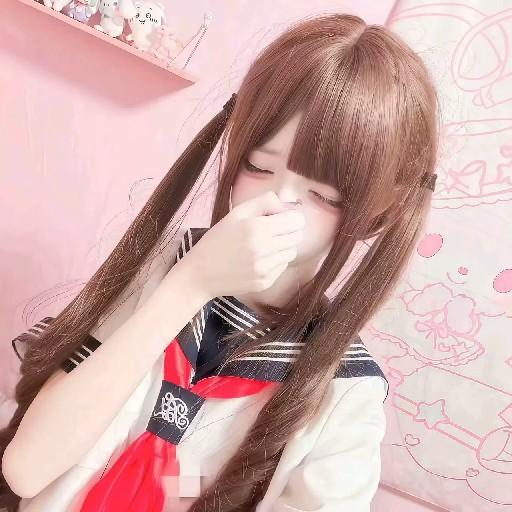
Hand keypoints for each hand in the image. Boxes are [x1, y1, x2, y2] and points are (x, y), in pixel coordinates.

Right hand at [182, 191, 304, 298]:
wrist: (200, 274)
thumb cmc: (218, 239)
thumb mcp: (237, 213)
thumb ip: (265, 202)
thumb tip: (288, 207)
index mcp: (257, 228)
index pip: (297, 220)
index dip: (291, 217)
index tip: (280, 218)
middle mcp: (264, 249)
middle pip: (297, 236)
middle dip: (288, 231)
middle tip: (272, 231)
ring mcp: (265, 268)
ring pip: (292, 252)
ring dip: (283, 247)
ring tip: (264, 246)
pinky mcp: (265, 282)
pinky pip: (283, 267)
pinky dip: (275, 261)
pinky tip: (258, 260)